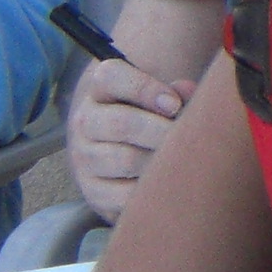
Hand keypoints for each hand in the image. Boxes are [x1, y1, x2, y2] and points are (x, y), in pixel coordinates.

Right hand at [69, 55, 190, 222]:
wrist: (123, 162)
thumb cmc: (154, 120)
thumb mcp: (163, 100)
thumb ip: (178, 94)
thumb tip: (187, 91)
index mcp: (102, 90)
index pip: (111, 76)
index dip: (146, 89)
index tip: (174, 105)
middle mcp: (85, 121)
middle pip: (122, 123)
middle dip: (162, 132)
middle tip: (188, 140)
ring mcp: (84, 158)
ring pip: (125, 160)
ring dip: (159, 163)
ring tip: (182, 162)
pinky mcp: (92, 192)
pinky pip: (124, 195)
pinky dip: (152, 192)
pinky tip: (167, 185)